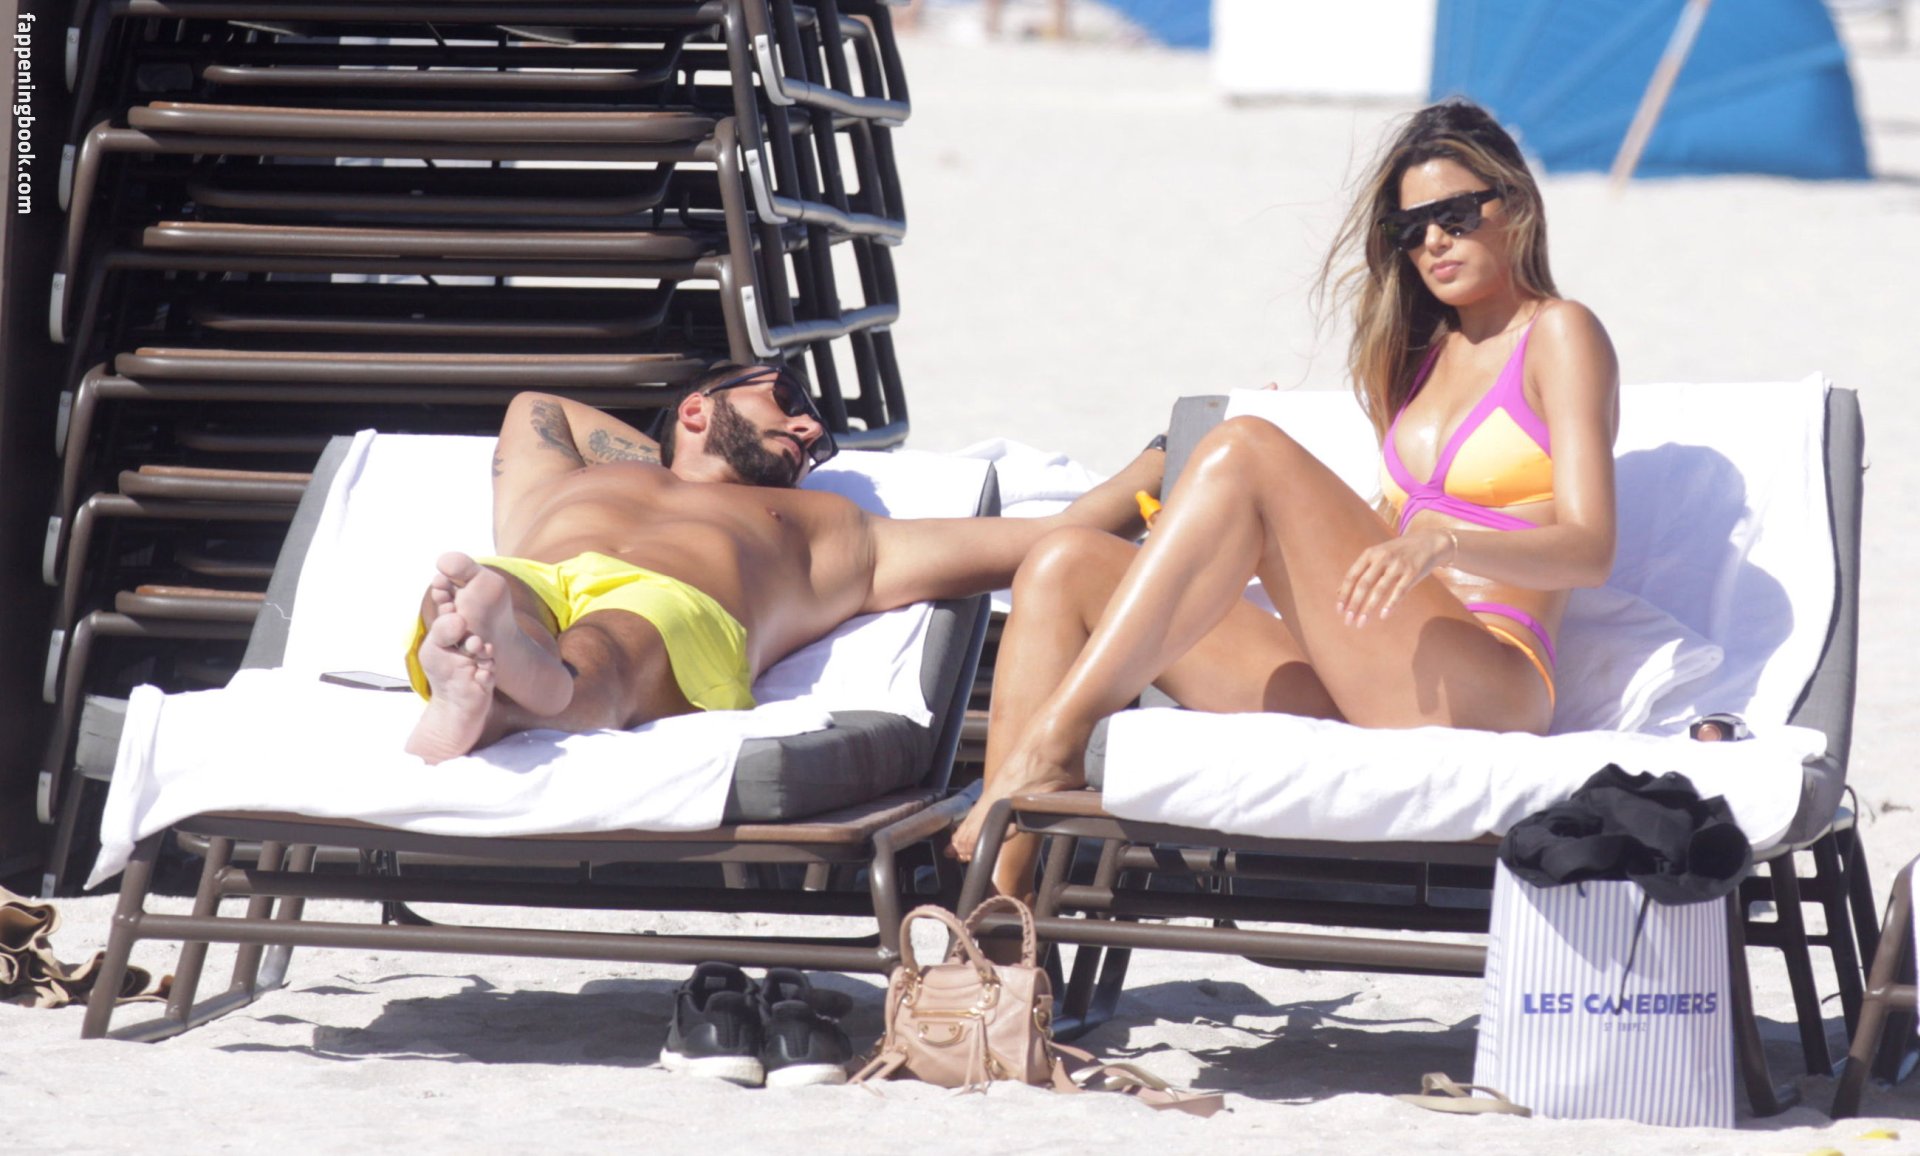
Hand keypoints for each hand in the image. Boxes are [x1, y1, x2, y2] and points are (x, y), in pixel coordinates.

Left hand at [1336, 528, 1453, 626]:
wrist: (1429, 541)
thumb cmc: (1398, 553)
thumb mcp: (1377, 556)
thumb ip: (1360, 572)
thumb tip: (1339, 593)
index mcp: (1370, 554)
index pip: (1352, 575)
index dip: (1344, 594)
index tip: (1339, 610)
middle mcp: (1382, 558)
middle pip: (1363, 584)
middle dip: (1354, 604)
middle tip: (1347, 621)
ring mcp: (1398, 565)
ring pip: (1379, 589)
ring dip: (1368, 608)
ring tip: (1361, 623)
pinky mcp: (1413, 572)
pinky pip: (1400, 591)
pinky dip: (1391, 604)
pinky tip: (1383, 616)